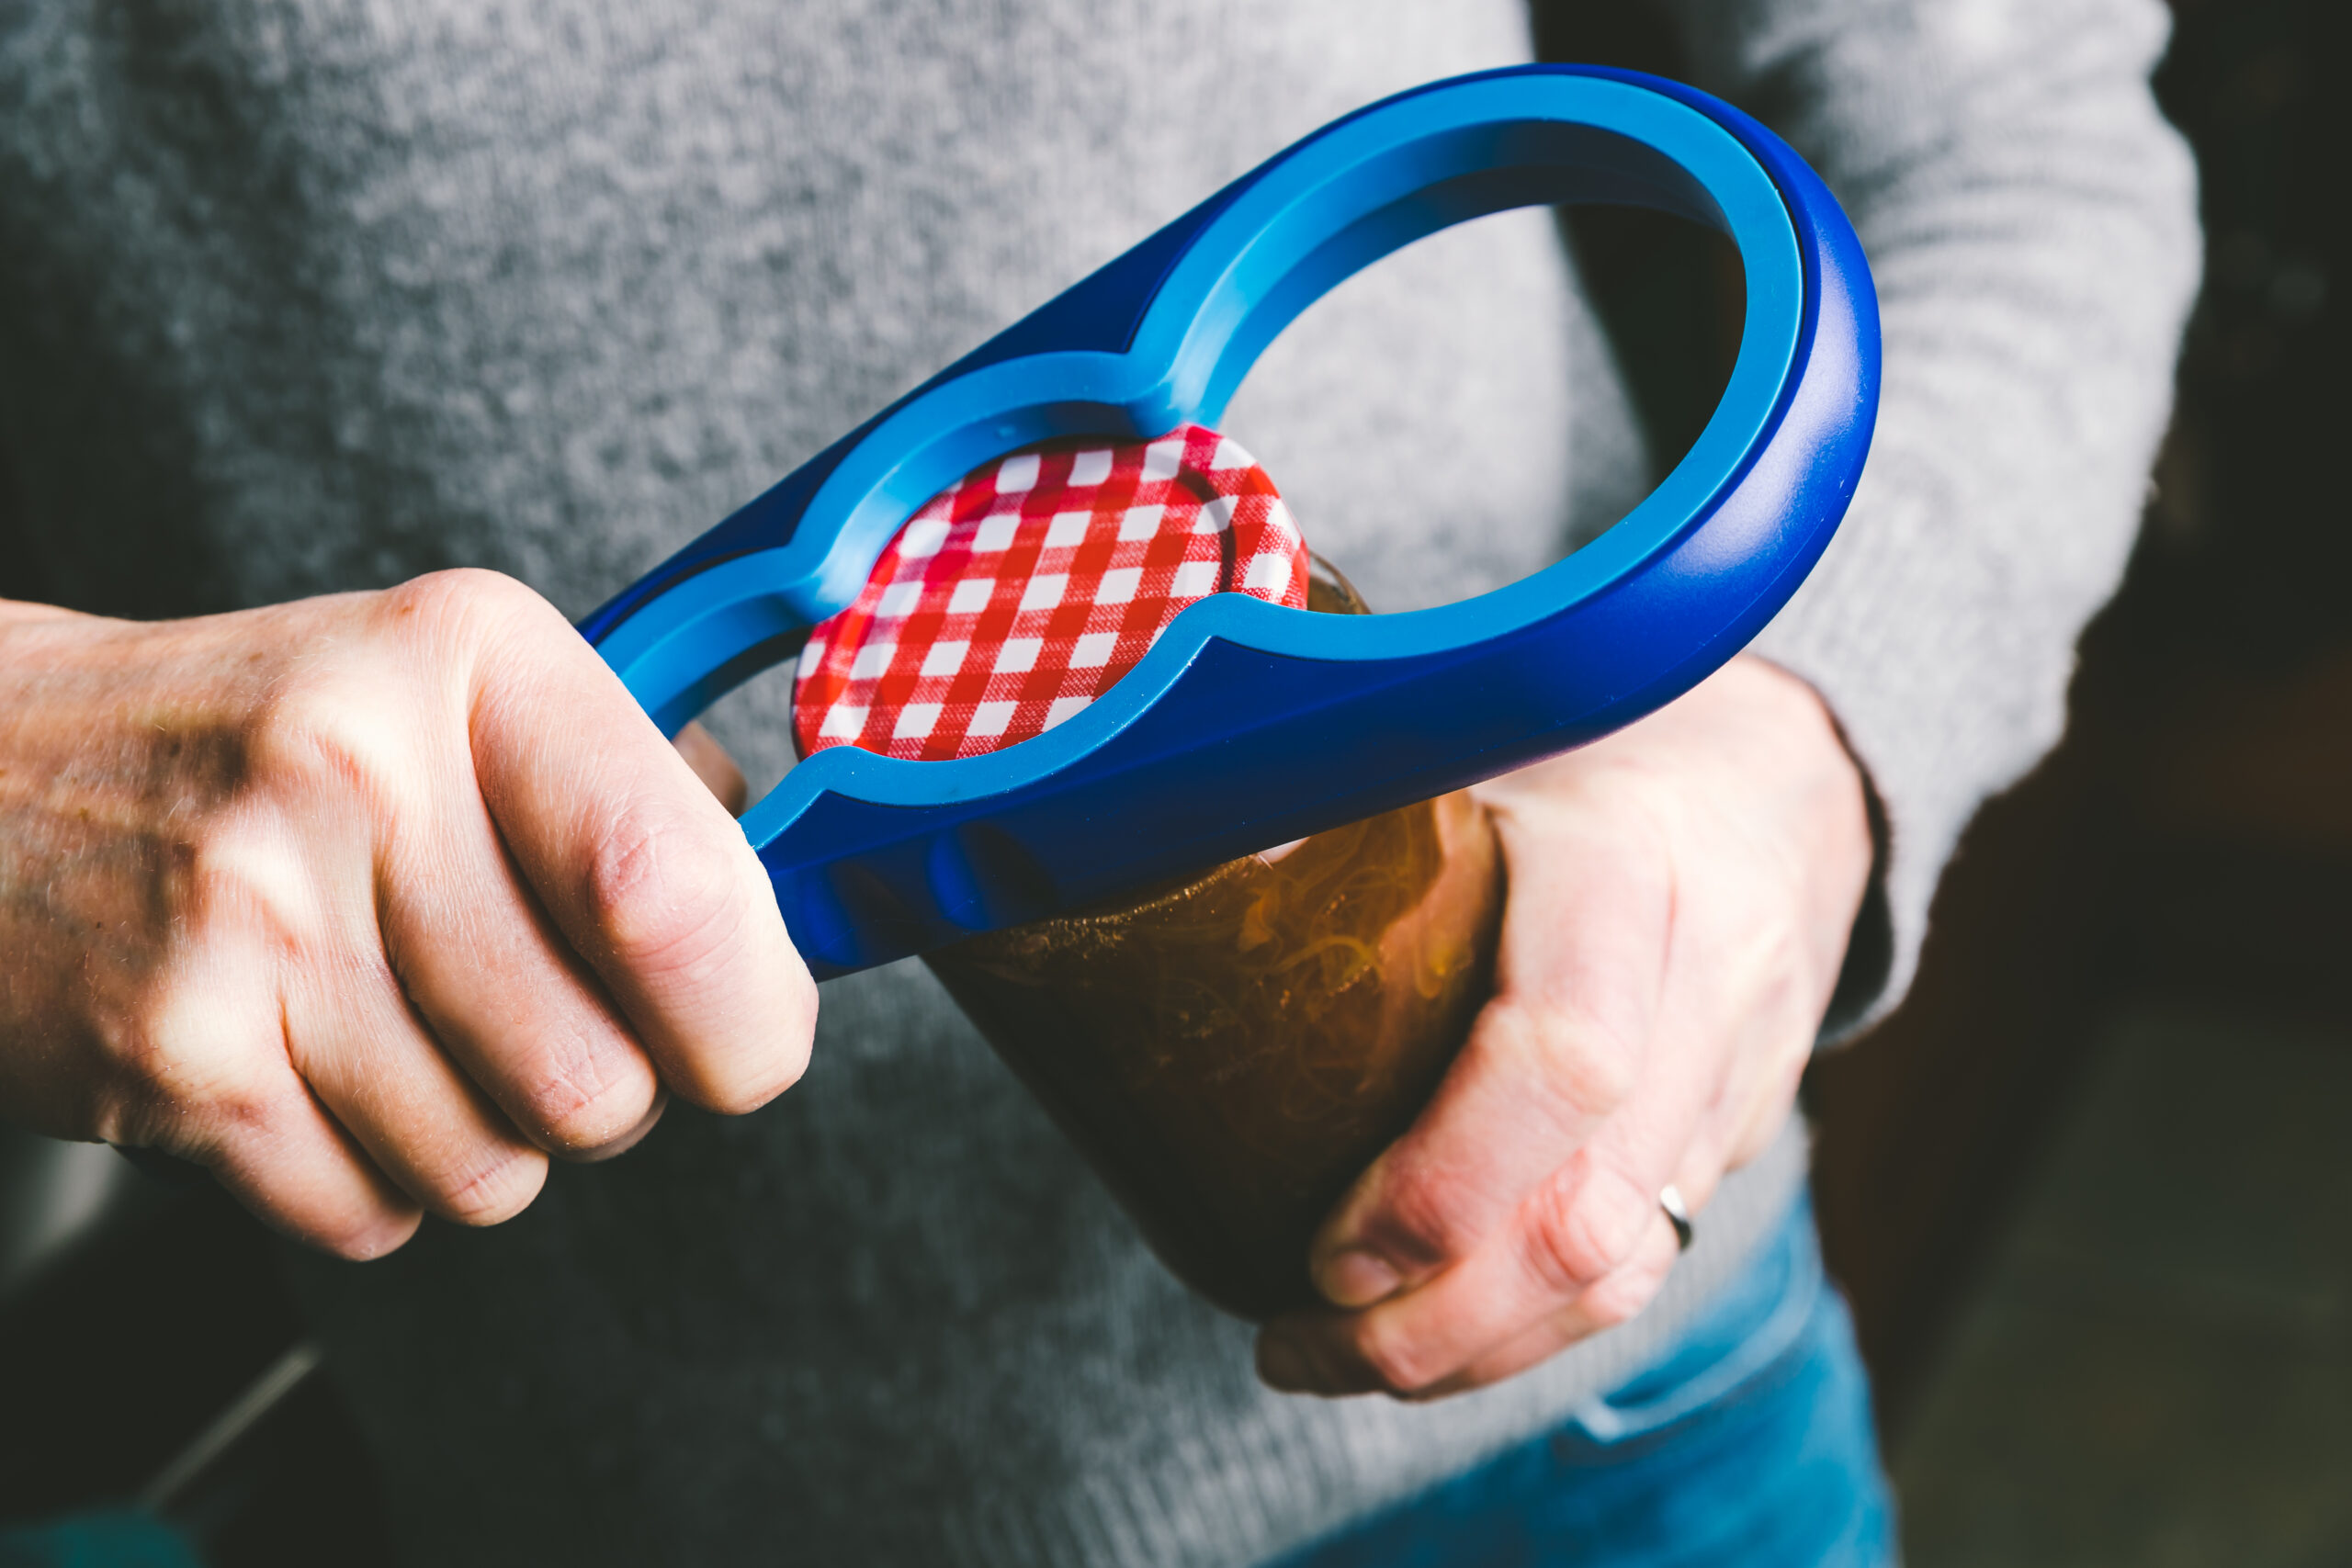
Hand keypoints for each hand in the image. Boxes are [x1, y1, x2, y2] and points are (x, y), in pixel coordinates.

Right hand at [0, 571, 814, 1257]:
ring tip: (403, 1027)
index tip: (750, 1036)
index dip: (751, 1011)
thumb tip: (791, 916)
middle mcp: (361, 774)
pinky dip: (369, 1178)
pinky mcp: (174, 1057)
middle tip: (537, 1020)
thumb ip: (643, 784)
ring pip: (497, 1169)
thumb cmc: (267, 744)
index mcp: (476, 663)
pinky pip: (372, 1215)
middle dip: (609, 1093)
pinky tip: (316, 1068)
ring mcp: (254, 922)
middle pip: (606, 1079)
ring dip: (484, 1138)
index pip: (679, 891)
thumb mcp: (462, 688)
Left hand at [1255, 656, 1871, 1397]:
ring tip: (1330, 1356)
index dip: (1436, 1187)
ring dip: (1470, 1351)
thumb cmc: (1573, 764)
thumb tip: (1153, 850)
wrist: (1774, 791)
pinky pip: (1642, 1266)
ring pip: (1626, 1272)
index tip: (1323, 1251)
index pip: (1561, 1059)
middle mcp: (1704, 984)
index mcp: (1619, 866)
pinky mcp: (1736, 1144)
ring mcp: (1737, 1080)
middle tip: (1298, 1338)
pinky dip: (1524, 1326)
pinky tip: (1426, 1331)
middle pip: (1591, 1216)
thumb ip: (1349, 806)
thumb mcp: (1478, 747)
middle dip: (1434, 1321)